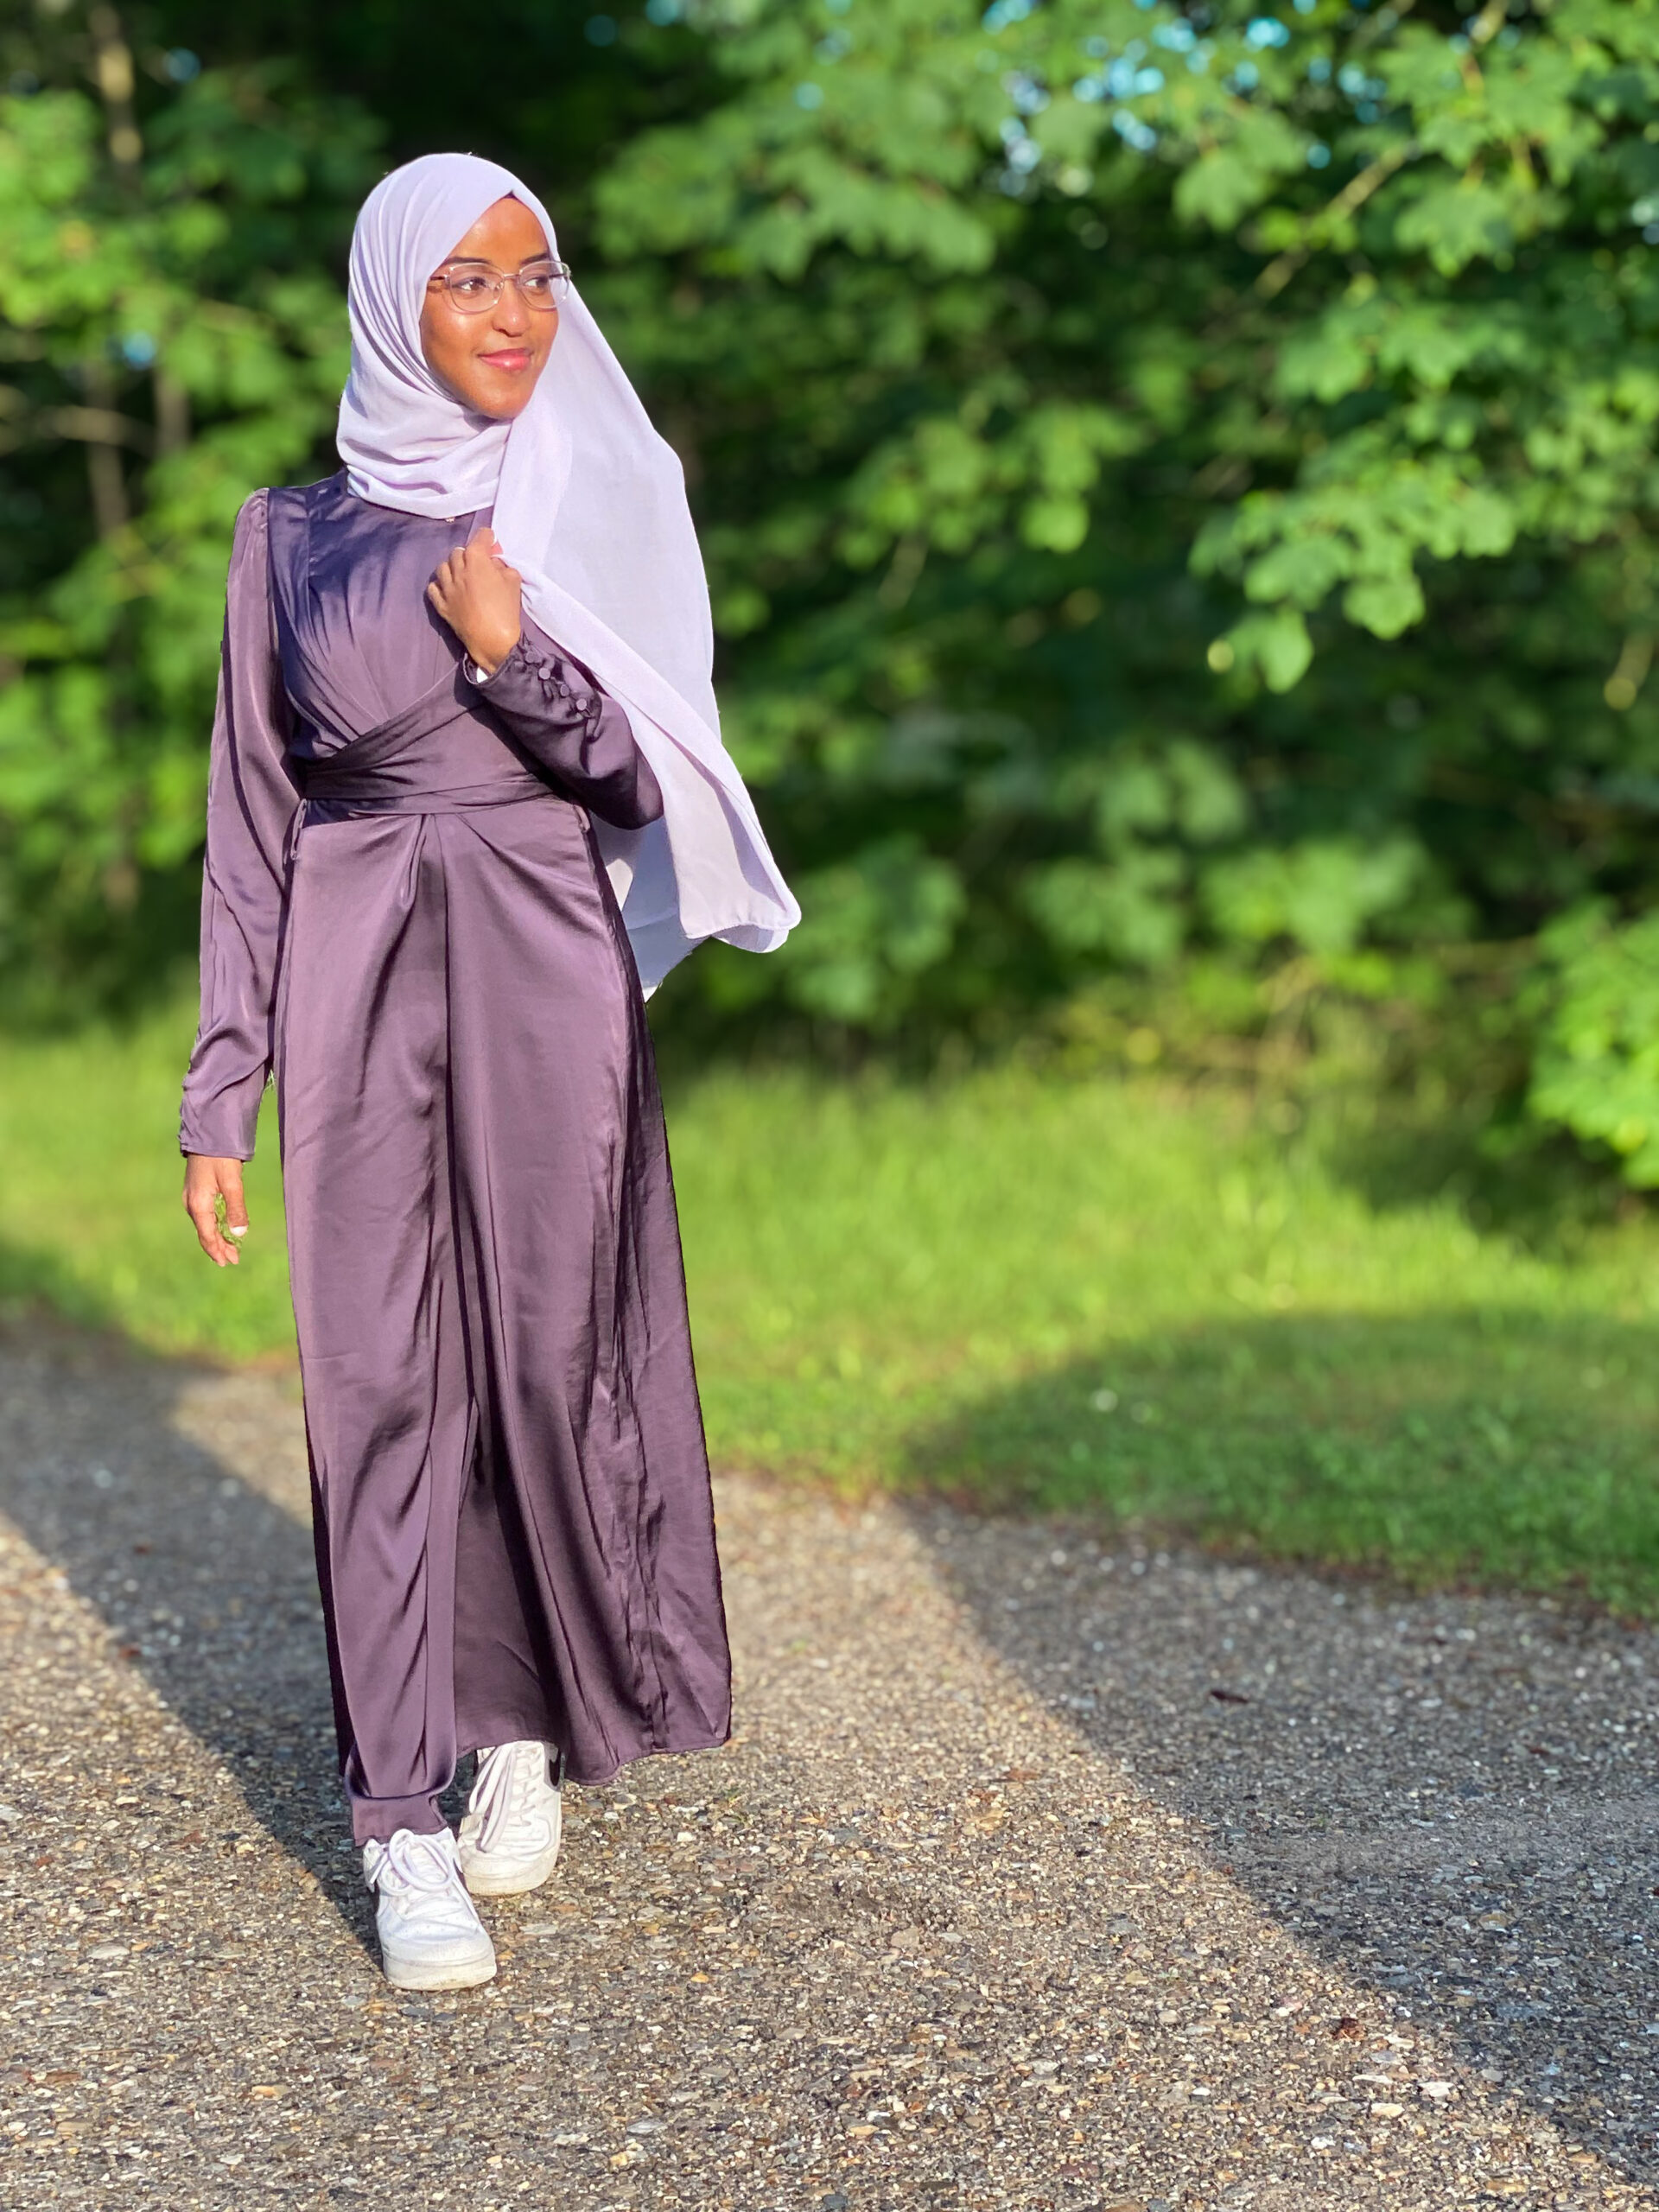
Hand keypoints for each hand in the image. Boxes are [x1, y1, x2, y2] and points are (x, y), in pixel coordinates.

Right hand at [183, 1155, 248, 1267]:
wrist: (209, 1135)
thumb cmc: (221, 1158)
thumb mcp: (232, 1183)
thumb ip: (236, 1209)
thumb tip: (239, 1235)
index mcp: (198, 1205)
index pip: (207, 1236)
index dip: (218, 1251)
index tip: (228, 1263)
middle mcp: (191, 1204)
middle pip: (205, 1232)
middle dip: (219, 1247)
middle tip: (233, 1260)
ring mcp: (192, 1197)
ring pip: (205, 1224)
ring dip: (217, 1237)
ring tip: (230, 1249)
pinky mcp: (197, 1191)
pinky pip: (205, 1215)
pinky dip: (215, 1225)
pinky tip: (223, 1228)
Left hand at [427, 525, 522, 676]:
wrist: (492, 641)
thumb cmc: (506, 610)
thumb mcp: (513, 581)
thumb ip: (502, 566)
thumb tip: (493, 563)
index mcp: (476, 559)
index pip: (480, 537)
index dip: (488, 538)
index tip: (492, 542)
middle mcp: (457, 569)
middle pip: (459, 551)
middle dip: (470, 553)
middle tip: (479, 563)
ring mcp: (447, 587)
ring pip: (443, 567)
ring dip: (453, 567)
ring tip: (462, 575)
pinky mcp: (441, 604)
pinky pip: (433, 587)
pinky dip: (440, 585)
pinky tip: (448, 588)